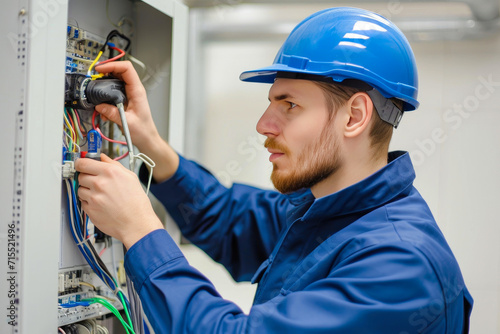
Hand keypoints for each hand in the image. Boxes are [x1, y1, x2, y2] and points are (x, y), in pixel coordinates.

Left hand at [75, 154, 163, 248]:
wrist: (136, 223)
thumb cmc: (136, 202)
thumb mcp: (130, 177)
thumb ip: (114, 164)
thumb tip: (103, 158)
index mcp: (110, 172)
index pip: (83, 163)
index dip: (81, 163)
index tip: (81, 165)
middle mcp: (100, 183)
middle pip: (80, 176)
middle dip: (86, 178)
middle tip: (97, 183)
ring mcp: (93, 197)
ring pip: (80, 189)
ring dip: (87, 191)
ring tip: (101, 195)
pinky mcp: (90, 210)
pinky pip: (83, 202)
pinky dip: (89, 202)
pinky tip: (102, 204)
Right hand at [94, 61, 178, 181]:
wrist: (147, 138)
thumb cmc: (142, 130)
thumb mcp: (126, 122)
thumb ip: (112, 113)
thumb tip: (99, 105)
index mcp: (137, 91)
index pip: (127, 69)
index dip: (113, 65)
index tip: (100, 69)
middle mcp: (133, 90)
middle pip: (118, 72)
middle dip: (105, 74)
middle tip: (93, 79)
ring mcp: (128, 94)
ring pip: (113, 82)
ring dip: (103, 87)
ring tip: (97, 96)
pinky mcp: (124, 100)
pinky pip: (112, 92)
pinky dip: (105, 98)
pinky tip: (103, 109)